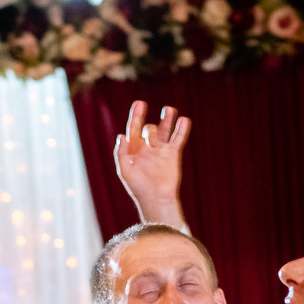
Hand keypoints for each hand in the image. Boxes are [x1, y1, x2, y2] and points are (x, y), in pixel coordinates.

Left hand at [112, 101, 189, 223]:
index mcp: (135, 150)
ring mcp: (161, 150)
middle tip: (147, 115)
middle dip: (148, 125)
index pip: (134, 129)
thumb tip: (121, 135)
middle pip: (149, 129)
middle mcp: (148, 147)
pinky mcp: (173, 154)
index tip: (139, 104)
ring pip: (165, 130)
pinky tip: (183, 120)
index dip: (136, 116)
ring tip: (169, 109)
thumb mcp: (125, 171)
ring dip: (166, 119)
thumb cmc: (139, 188)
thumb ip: (120, 153)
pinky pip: (178, 139)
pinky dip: (181, 130)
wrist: (156, 199)